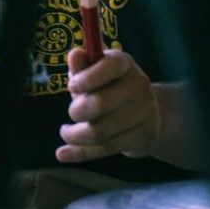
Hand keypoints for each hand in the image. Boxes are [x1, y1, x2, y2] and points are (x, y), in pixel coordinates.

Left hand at [56, 47, 159, 162]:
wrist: (147, 110)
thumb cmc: (110, 85)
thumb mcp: (94, 71)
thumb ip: (82, 65)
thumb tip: (74, 54)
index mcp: (124, 63)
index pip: (110, 67)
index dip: (88, 77)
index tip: (71, 86)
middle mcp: (138, 85)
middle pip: (101, 104)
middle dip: (77, 111)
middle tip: (72, 113)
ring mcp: (144, 112)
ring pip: (102, 131)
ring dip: (76, 135)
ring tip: (66, 132)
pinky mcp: (144, 137)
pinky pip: (106, 148)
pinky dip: (81, 152)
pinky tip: (63, 153)